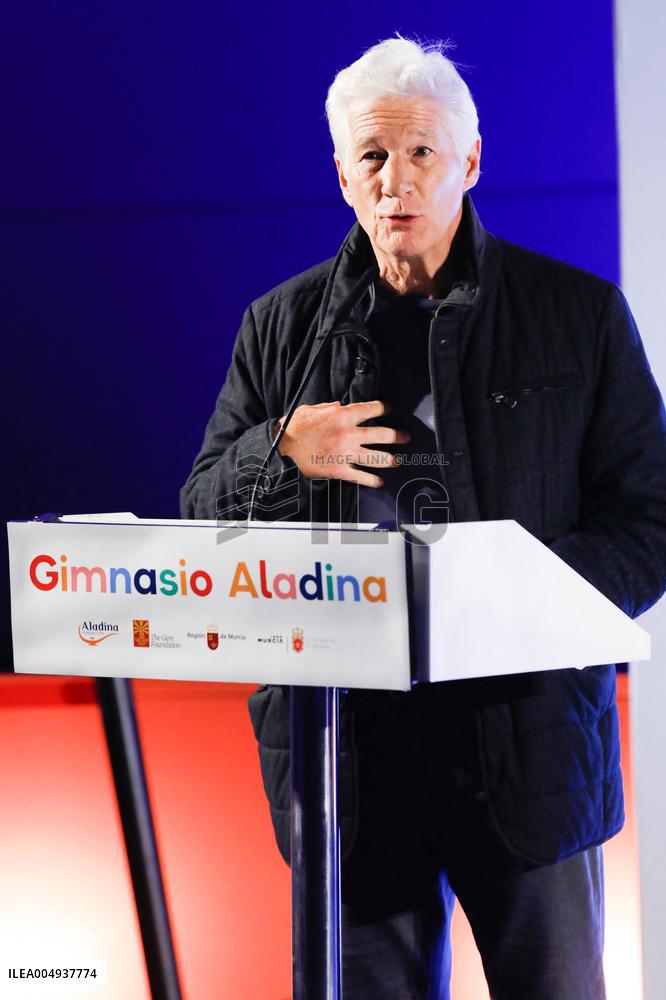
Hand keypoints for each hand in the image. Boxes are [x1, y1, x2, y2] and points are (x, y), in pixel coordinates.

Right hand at [276, 400, 409, 487]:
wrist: (282, 447)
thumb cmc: (295, 427)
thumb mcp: (313, 408)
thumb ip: (331, 407)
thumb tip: (342, 406)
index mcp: (343, 415)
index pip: (372, 409)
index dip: (384, 408)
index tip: (388, 410)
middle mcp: (349, 434)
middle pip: (383, 434)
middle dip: (398, 436)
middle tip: (405, 437)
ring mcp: (346, 453)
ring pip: (377, 458)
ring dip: (391, 460)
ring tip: (398, 461)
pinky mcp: (340, 470)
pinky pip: (361, 477)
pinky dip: (372, 481)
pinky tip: (379, 482)